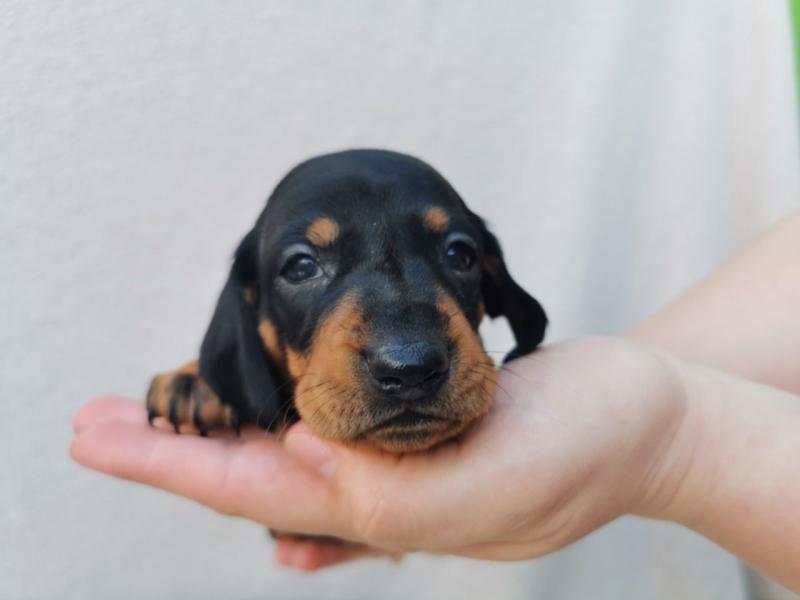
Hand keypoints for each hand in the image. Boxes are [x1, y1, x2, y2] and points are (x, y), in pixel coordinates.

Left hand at [71, 337, 688, 569]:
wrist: (644, 416)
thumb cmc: (585, 446)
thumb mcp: (494, 484)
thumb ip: (392, 498)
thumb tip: (295, 468)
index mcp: (390, 510)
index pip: (257, 492)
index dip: (174, 467)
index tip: (101, 438)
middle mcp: (382, 491)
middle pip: (252, 472)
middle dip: (169, 449)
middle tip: (94, 422)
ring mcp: (397, 460)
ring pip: (284, 452)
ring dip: (213, 434)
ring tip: (151, 418)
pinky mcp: (416, 425)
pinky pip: (330, 436)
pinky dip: (276, 434)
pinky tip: (245, 448)